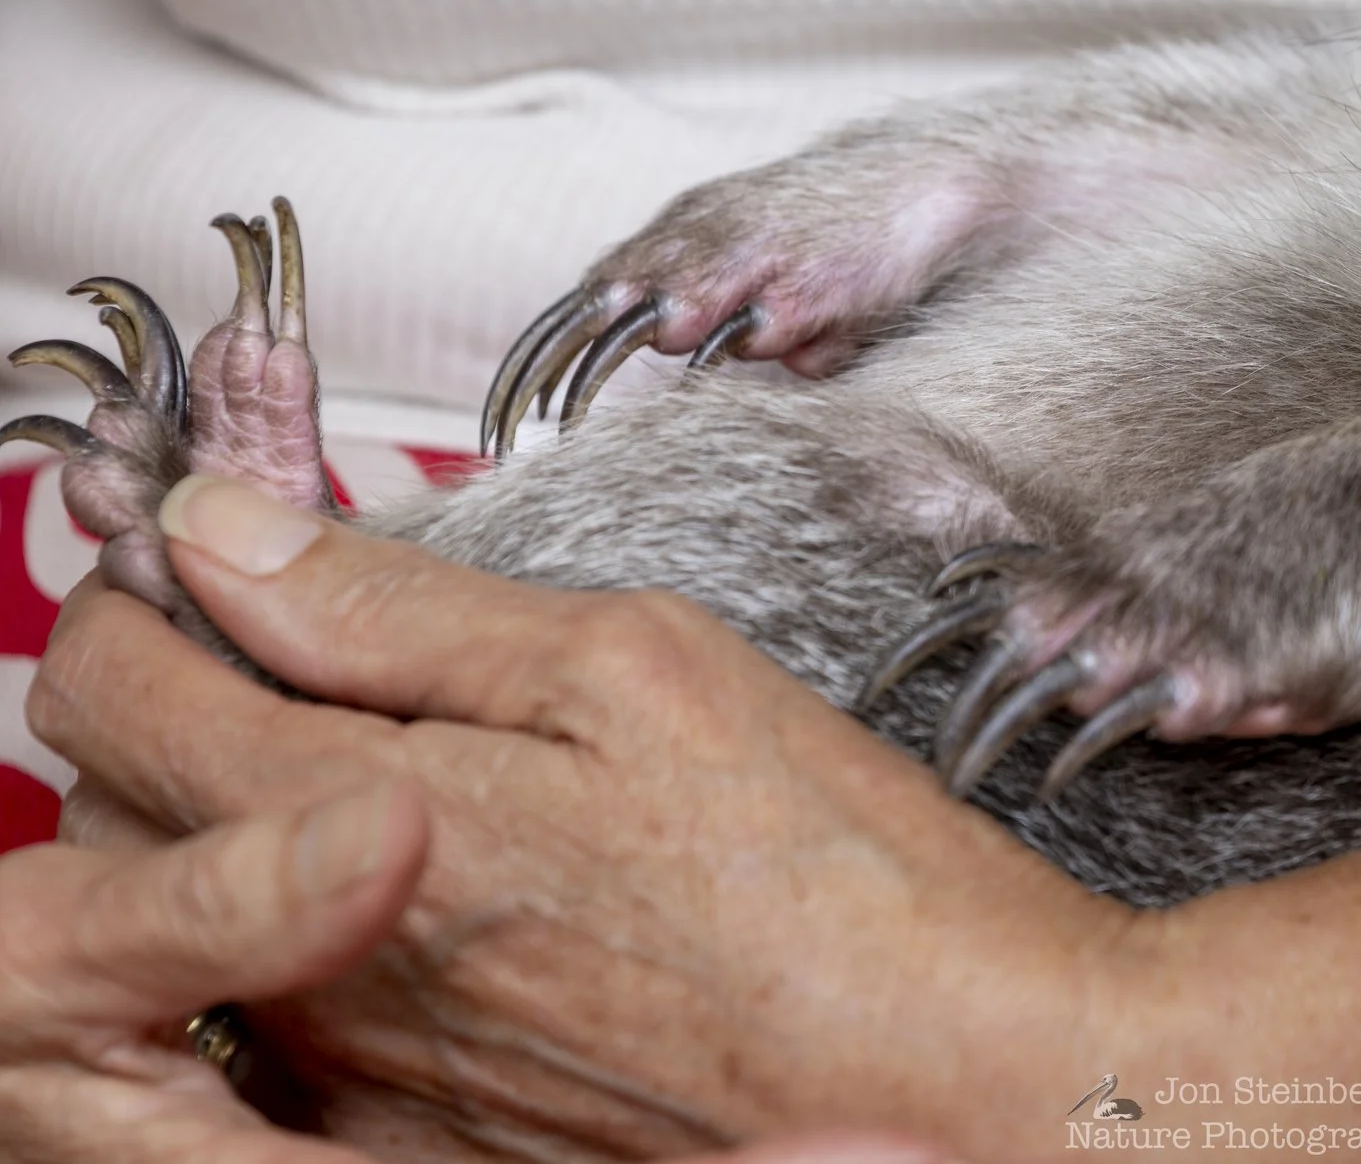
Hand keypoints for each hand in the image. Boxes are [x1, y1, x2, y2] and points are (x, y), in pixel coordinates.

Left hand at [29, 477, 1137, 1159]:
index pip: (121, 688)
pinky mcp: (432, 1151)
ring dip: (249, 816)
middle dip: (178, 696)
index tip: (204, 556)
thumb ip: (405, 610)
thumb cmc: (836, 876)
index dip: (143, 594)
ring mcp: (372, 1082)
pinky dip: (321, 941)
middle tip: (302, 634)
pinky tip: (460, 894)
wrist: (964, 1081)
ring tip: (408, 755)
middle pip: (131, 809)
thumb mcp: (635, 670)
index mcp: (372, 823)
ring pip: (211, 926)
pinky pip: (298, 1035)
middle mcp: (332, 975)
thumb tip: (235, 535)